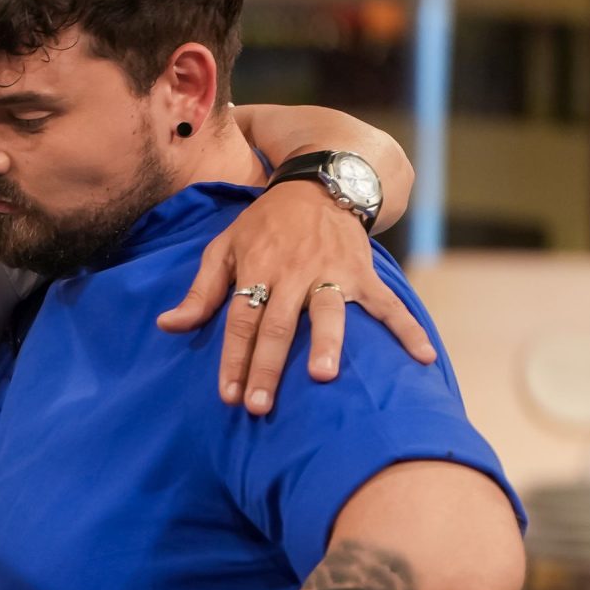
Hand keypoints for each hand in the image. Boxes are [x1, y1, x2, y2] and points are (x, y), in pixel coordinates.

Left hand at [155, 182, 435, 414]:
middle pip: (278, 324)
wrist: (320, 184)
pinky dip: (407, 330)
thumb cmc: (265, 224)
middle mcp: (293, 273)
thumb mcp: (224, 246)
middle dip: (267, 366)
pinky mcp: (364, 273)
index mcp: (257, 268)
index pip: (241, 319)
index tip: (227, 394)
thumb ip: (200, 291)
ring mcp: (332, 273)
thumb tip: (167, 326)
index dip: (233, 357)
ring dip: (327, 343)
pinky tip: (422, 358)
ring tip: (324, 377)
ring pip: (328, 312)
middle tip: (260, 405)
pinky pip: (388, 304)